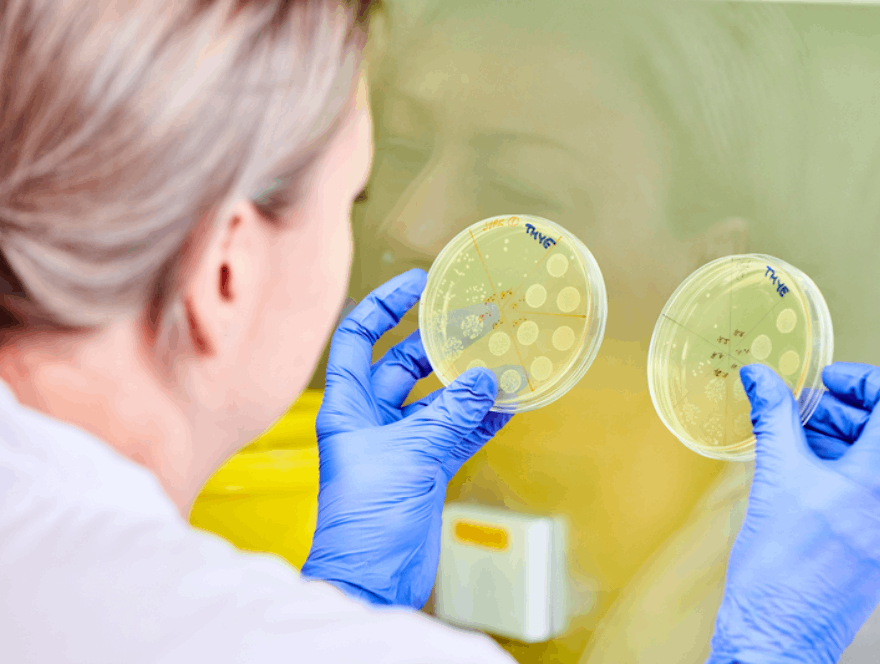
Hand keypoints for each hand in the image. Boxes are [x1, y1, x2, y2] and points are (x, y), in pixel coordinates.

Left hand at [301, 269, 511, 608]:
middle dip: (438, 342)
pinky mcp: (426, 469)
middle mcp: (371, 419)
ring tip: (501, 358)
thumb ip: (450, 414)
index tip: (418, 283)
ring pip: (437, 398)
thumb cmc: (366, 520)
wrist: (372, 580)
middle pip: (403, 363)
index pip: (358, 337)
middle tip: (476, 320)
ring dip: (467, 382)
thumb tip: (485, 378)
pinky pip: (457, 432)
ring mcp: (401, 444)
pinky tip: (508, 404)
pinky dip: (481, 419)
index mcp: (347, 406)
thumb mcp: (411, 455)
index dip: (384, 305)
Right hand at [707, 362, 879, 663]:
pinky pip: (869, 493)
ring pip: (874, 462)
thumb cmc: (778, 565)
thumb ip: (773, 416)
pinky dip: (839, 474)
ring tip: (790, 446)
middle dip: (837, 413)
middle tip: (794, 412)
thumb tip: (760, 375)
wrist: (779, 631)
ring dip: (834, 442)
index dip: (864, 380)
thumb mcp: (774, 476)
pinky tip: (799, 479)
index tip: (826, 381)